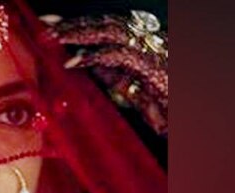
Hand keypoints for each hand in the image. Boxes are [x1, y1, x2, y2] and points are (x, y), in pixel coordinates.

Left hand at [44, 11, 167, 135]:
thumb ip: (115, 76)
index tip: (52, 25)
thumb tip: (87, 64)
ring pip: (112, 31)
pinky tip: (73, 62)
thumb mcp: (137, 94)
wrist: (191, 128)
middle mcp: (151, 44)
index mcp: (146, 47)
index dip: (81, 24)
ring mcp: (154, 53)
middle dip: (75, 22)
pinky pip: (120, 55)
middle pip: (109, 23)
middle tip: (44, 23)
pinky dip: (94, 56)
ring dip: (80, 32)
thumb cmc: (170, 113)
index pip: (109, 27)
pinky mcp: (155, 69)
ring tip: (53, 37)